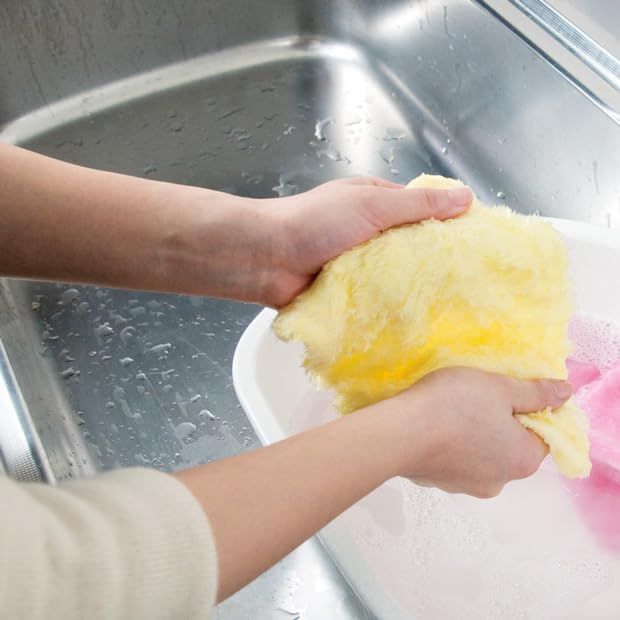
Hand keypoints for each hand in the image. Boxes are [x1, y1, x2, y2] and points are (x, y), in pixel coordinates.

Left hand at [259, 177, 471, 306]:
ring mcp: (357, 264)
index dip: (448, 224)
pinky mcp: (346, 292)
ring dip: (410, 287)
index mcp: (375, 203)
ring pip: (394, 276)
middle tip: (469, 283)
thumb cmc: (314, 222)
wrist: (265, 258)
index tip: (477, 245)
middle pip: (410, 247)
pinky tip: (414, 319)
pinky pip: (375, 298)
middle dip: (432, 262)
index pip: (422, 210)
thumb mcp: (371, 203)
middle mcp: (368, 232)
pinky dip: (389, 305)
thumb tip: (466, 198)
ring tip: (449, 306)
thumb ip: (417, 204)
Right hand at [376, 367, 571, 497]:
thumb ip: (536, 392)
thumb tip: (565, 394)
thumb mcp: (499, 387)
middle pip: (511, 446)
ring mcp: (466, 486)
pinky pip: (455, 460)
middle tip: (479, 396)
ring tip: (452, 409)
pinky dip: (451, 444)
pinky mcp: (438, 482)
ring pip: (482, 454)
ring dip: (475, 434)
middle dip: (500, 422)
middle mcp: (500, 481)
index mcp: (523, 460)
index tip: (508, 390)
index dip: (531, 409)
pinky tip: (435, 426)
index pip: (543, 434)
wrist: (397, 433)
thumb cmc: (454, 406)